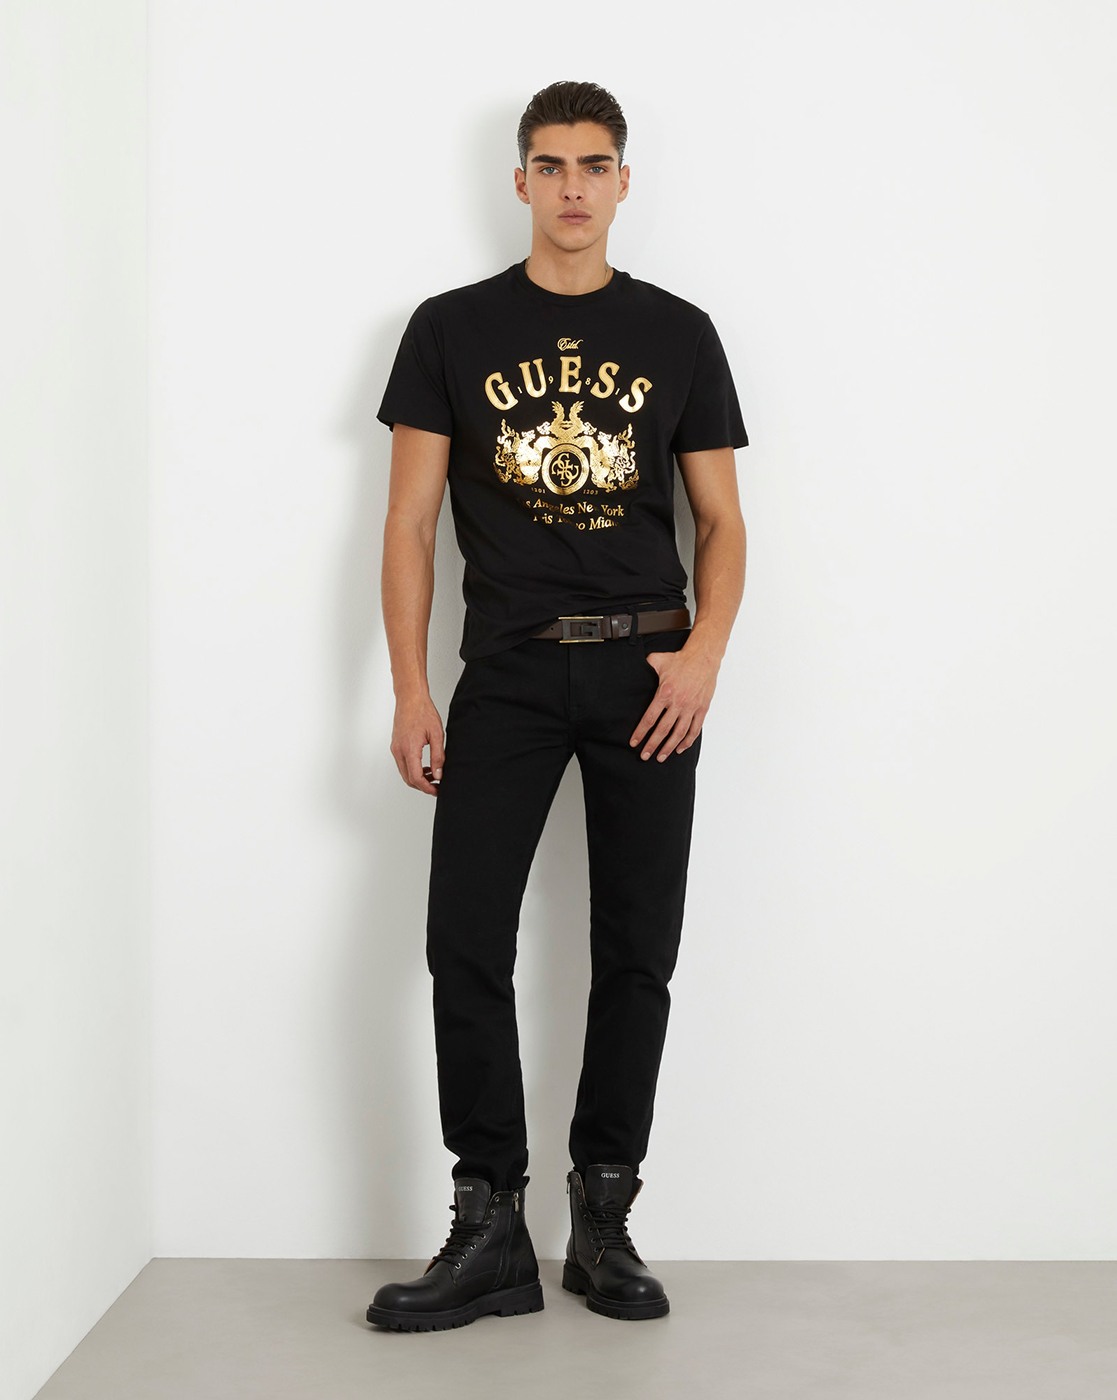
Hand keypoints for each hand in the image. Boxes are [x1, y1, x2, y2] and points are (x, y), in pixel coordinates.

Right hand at [390, 694, 445, 795]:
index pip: (416, 778)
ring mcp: (395, 748)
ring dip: (418, 778)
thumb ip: (438, 757)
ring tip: (434, 775)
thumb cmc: (423, 712)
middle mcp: (399, 751)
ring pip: (405, 773)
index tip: (437, 790)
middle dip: (423, 786)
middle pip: (408, 779)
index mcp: (409, 749)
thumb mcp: (437, 735)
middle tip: (437, 786)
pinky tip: (425, 766)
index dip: (427, 787)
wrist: (410, 698)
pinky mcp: (395, 746)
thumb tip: (439, 774)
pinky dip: (413, 769)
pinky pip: (403, 764)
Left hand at [629, 641, 719, 760]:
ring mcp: (691, 707)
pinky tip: (680, 748)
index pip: (649, 719)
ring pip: (678, 733)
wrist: (703, 657)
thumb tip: (633, 668)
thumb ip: (645, 666)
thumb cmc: (681, 660)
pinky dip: (687, 741)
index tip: (634, 742)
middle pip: (662, 730)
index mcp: (665, 693)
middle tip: (644, 756)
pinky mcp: (702, 709)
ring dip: (669, 747)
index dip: (640, 733)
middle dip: (652, 745)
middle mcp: (678, 703)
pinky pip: (694, 729)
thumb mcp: (658, 660)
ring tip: (661, 757)